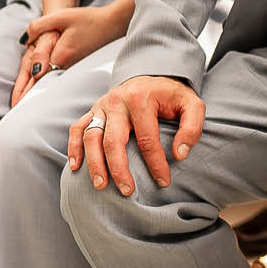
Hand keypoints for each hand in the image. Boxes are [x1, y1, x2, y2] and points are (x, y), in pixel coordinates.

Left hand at [12, 2, 132, 105]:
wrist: (113, 23)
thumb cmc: (88, 19)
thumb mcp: (60, 16)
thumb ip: (38, 26)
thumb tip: (24, 40)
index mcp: (61, 55)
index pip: (37, 76)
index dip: (25, 90)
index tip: (15, 104)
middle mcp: (67, 65)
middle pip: (44, 85)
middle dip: (29, 98)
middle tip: (16, 112)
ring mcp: (74, 68)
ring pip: (52, 84)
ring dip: (39, 94)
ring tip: (26, 107)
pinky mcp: (78, 67)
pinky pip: (60, 80)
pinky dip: (50, 87)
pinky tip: (45, 93)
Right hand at [69, 75, 204, 195]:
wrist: (153, 76)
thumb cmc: (172, 96)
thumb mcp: (192, 104)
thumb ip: (192, 128)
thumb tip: (179, 155)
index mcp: (141, 99)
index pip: (147, 139)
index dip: (155, 164)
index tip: (163, 182)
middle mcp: (117, 101)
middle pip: (113, 140)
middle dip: (119, 169)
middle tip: (127, 191)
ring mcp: (101, 105)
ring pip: (91, 137)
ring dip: (94, 163)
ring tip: (101, 185)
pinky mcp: (93, 110)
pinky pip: (77, 128)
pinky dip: (74, 147)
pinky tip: (76, 167)